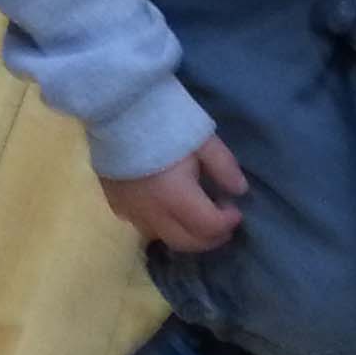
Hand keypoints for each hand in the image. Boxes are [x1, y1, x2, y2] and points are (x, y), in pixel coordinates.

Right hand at [100, 134, 246, 252]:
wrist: (120, 111)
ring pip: (163, 238)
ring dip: (186, 234)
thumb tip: (239, 191)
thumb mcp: (204, 140)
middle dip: (210, 239)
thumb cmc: (167, 122)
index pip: (207, 227)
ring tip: (200, 215)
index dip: (228, 223)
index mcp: (175, 196)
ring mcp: (130, 212)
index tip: (237, 210)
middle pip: (185, 243)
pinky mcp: (115, 206)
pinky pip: (143, 227)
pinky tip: (172, 209)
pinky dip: (164, 226)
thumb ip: (224, 167)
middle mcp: (151, 213)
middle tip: (225, 223)